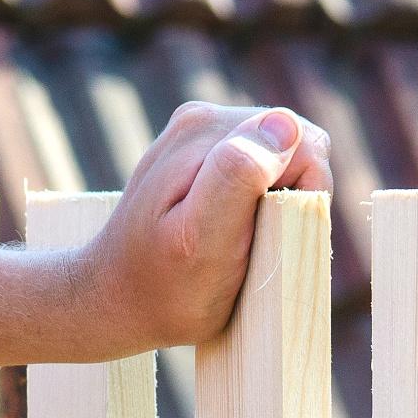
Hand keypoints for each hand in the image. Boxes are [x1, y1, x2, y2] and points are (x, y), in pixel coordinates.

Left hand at [70, 102, 332, 355]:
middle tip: (257, 246)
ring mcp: (202, 134)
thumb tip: (284, 124)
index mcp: (210, 132)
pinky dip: (261, 203)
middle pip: (296, 145)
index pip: (303, 145)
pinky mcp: (203, 154)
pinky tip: (233, 234)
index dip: (303, 196)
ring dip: (278, 202)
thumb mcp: (204, 240)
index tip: (272, 238)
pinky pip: (261, 167)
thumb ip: (240, 175)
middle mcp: (206, 119)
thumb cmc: (165, 287)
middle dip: (292, 197)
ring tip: (243, 244)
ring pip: (283, 157)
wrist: (114, 299)